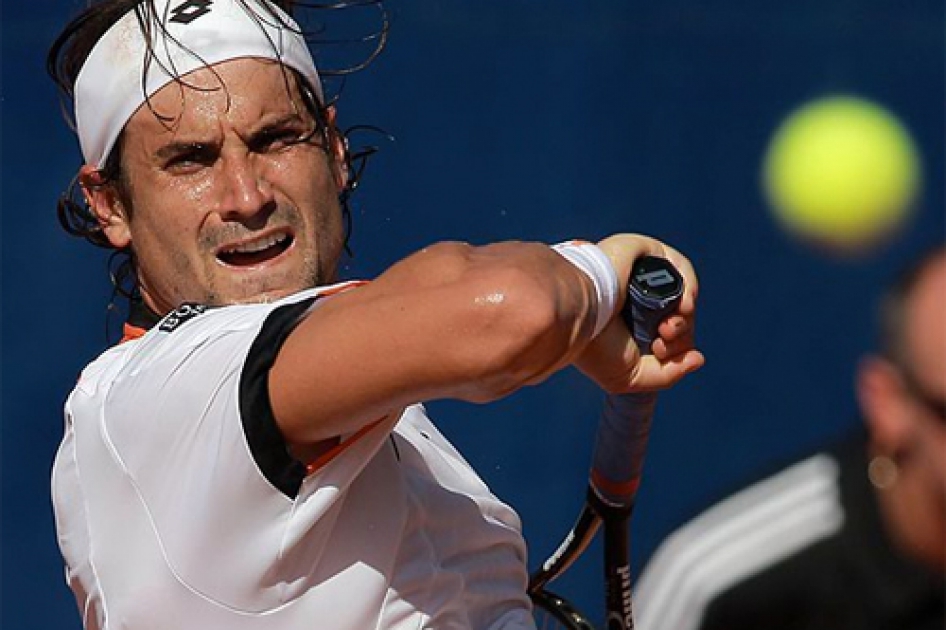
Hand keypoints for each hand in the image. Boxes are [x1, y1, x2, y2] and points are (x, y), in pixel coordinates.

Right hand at [574, 234, 703, 392]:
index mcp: (624, 323)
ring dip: (685, 315)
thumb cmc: (593, 346)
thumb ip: (667, 374)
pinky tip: (685, 305)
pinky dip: (689, 286)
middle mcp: (631, 296)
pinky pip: (677, 266)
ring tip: (669, 326)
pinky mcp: (641, 251)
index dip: (673, 345)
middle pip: (675, 314)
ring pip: (679, 293)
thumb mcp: (631, 376)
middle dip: (679, 333)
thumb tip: (697, 359)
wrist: (575, 315)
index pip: (664, 332)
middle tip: (662, 341)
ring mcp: (637, 273)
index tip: (658, 352)